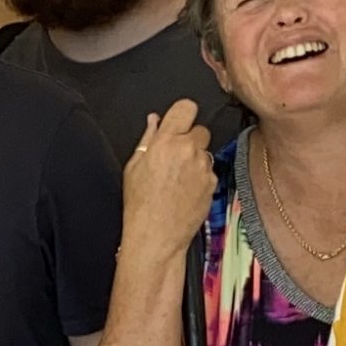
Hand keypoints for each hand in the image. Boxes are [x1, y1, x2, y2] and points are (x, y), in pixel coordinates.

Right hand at [121, 100, 215, 266]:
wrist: (156, 237)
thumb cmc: (140, 206)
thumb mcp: (133, 168)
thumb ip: (147, 139)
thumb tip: (155, 121)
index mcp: (166, 141)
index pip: (186, 107)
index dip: (182, 115)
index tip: (178, 123)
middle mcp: (189, 150)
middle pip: (200, 129)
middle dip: (189, 140)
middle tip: (175, 158)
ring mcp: (204, 167)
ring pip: (205, 151)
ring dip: (196, 160)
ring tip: (178, 180)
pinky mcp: (213, 183)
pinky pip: (209, 171)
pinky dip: (201, 178)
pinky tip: (185, 191)